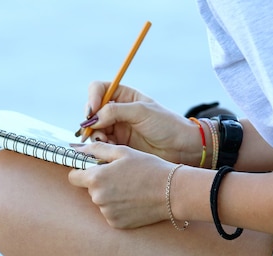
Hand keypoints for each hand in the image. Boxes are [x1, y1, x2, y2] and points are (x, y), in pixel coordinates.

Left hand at [68, 141, 173, 228]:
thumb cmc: (149, 168)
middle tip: (121, 176)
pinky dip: (119, 208)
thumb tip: (78, 149)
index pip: (73, 177)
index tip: (91, 169)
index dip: (81, 171)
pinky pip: (111, 213)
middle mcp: (98, 198)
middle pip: (90, 189)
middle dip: (100, 182)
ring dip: (110, 195)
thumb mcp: (123, 152)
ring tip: (131, 188)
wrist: (172, 192)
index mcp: (96, 178)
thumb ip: (97, 149)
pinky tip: (134, 200)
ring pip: (101, 201)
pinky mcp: (117, 223)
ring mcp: (107, 213)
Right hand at [79, 82, 200, 164]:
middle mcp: (117, 110)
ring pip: (94, 129)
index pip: (98, 89)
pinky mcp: (118, 144)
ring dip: (96, 136)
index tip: (92, 111)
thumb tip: (92, 118)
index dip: (92, 98)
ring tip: (107, 142)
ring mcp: (117, 127)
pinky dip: (102, 146)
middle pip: (92, 111)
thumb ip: (115, 111)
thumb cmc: (166, 125)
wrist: (181, 147)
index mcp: (124, 96)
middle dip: (91, 121)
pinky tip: (111, 149)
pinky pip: (101, 144)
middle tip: (97, 132)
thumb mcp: (141, 112)